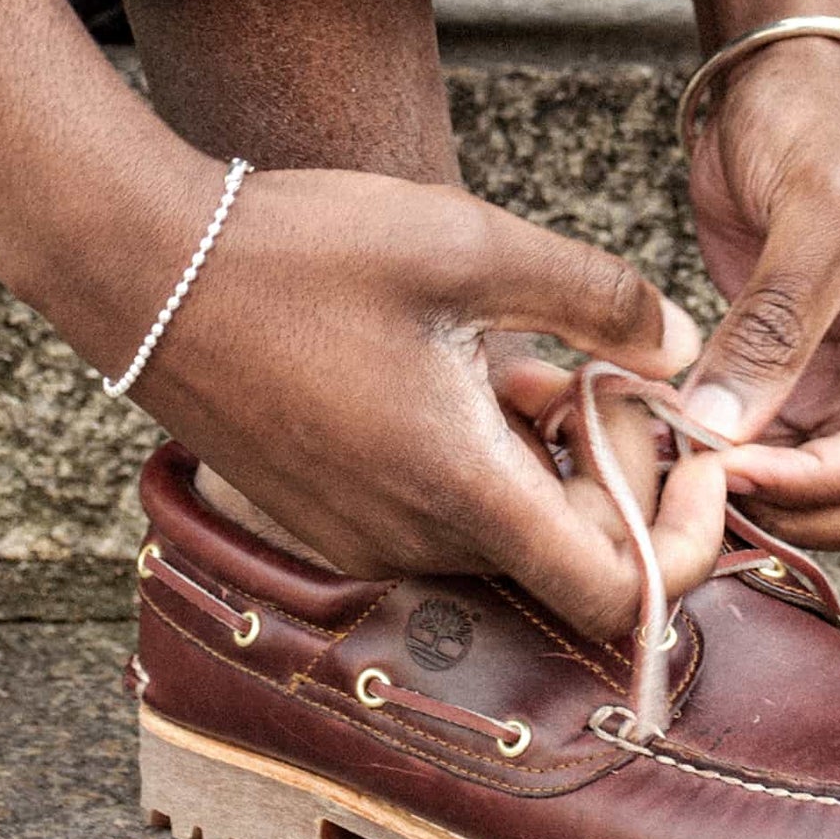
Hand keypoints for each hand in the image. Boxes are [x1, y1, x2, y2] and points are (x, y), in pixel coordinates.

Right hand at [89, 159, 726, 637]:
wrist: (144, 269)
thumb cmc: (303, 253)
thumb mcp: (473, 246)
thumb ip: (599, 301)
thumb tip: (681, 350)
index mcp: (460, 489)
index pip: (619, 593)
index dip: (685, 539)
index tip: (695, 455)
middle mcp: (412, 541)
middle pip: (569, 557)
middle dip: (618, 475)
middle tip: (603, 376)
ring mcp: (363, 537)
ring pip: (508, 534)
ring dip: (551, 465)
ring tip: (535, 364)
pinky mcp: (330, 517)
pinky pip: (445, 518)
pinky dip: (488, 465)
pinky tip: (471, 374)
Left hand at [682, 37, 839, 549]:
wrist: (783, 77)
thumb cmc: (822, 114)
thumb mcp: (817, 206)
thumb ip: (777, 322)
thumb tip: (726, 428)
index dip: (823, 484)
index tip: (730, 472)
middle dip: (805, 509)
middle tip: (708, 488)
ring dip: (771, 497)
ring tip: (688, 470)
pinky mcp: (816, 375)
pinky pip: (793, 455)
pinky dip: (746, 466)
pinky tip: (688, 449)